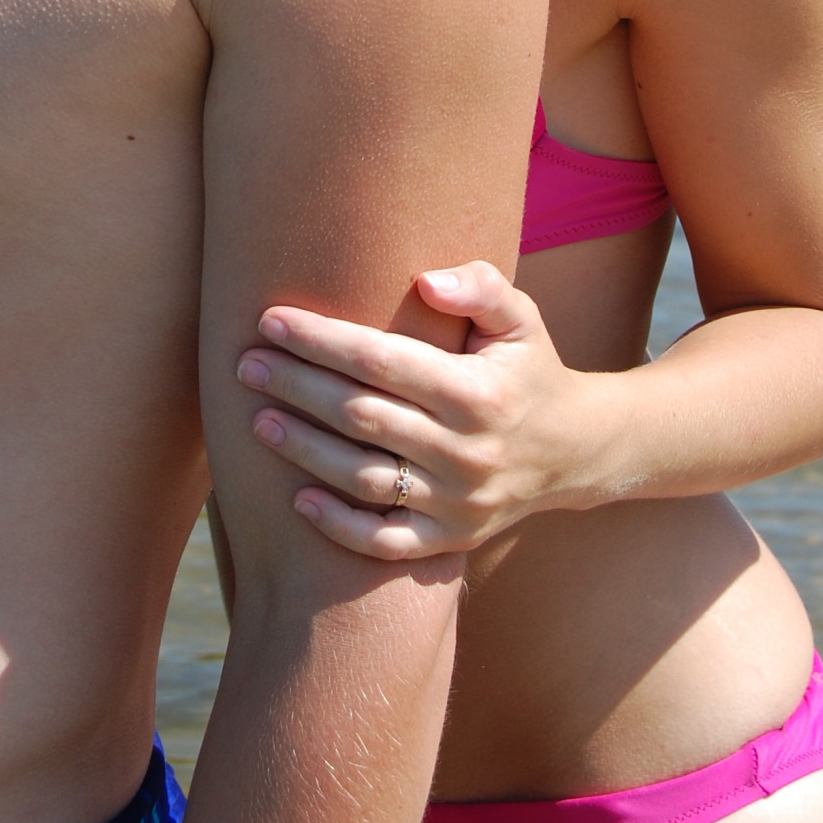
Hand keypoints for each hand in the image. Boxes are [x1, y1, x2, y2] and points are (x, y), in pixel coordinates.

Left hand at [236, 261, 614, 558]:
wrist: (577, 452)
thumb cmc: (530, 368)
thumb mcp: (522, 316)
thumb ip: (480, 286)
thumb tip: (425, 280)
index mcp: (478, 392)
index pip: (382, 361)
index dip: (322, 340)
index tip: (271, 320)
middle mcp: (467, 452)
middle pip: (362, 416)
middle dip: (297, 387)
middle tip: (245, 364)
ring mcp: (458, 503)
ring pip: (364, 479)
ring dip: (304, 451)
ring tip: (258, 420)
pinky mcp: (451, 540)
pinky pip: (386, 541)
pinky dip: (339, 526)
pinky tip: (298, 499)